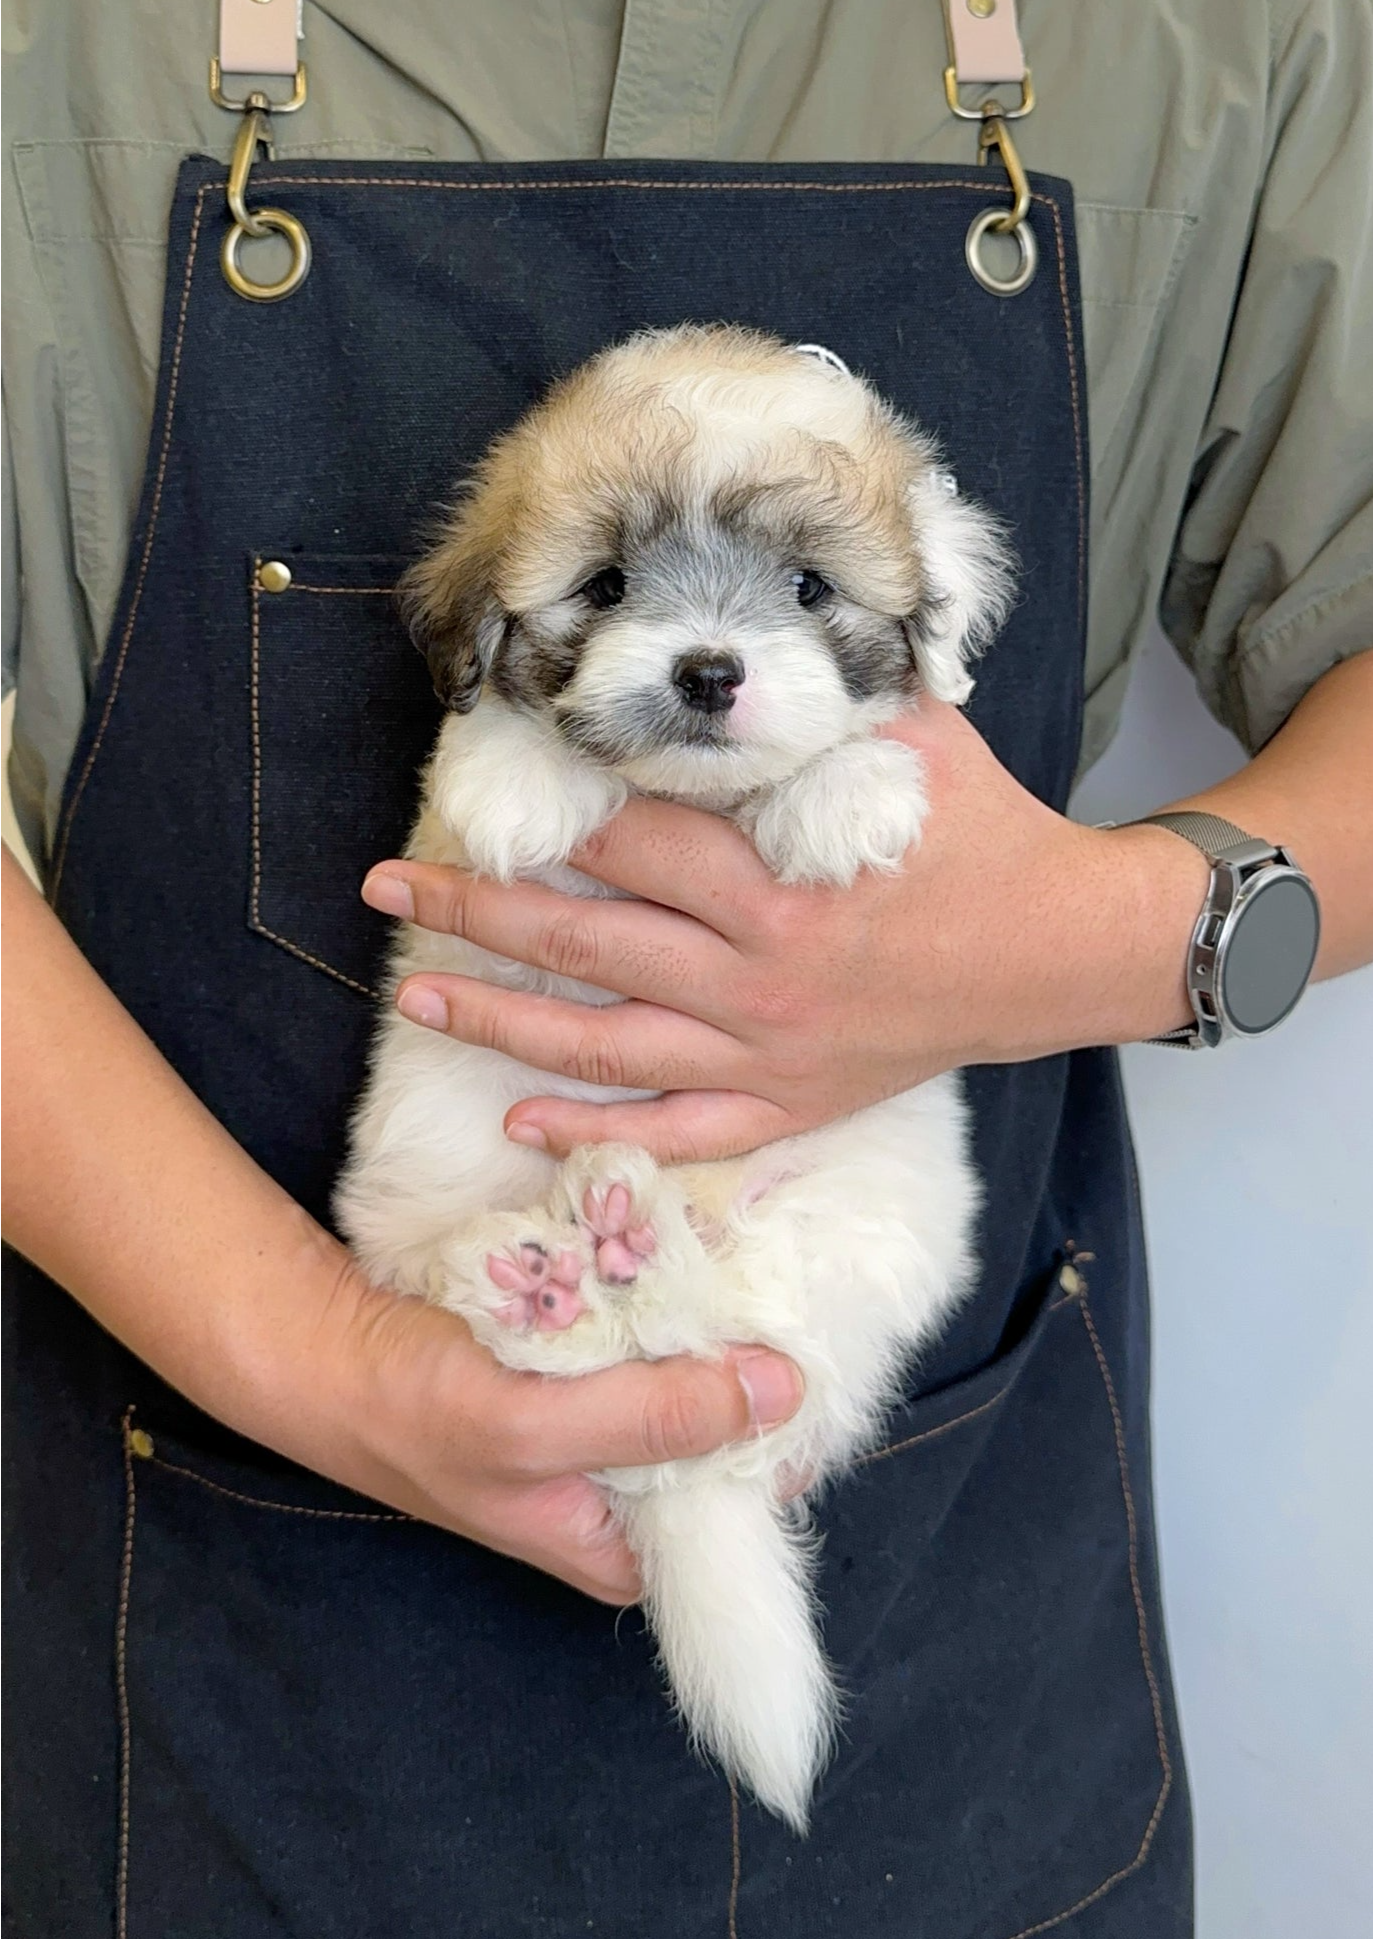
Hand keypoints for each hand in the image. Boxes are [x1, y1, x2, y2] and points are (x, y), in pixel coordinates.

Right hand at [0, 844, 801, 1607]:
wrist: (320, 1347)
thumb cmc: (414, 1413)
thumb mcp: (536, 1429)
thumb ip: (654, 1419)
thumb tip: (779, 1392)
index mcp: (621, 1545)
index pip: (741, 1508)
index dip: (784, 1442)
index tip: (813, 1360)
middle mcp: (624, 1489)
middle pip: (725, 1433)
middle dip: (757, 1364)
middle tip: (788, 1289)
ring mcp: (606, 1418)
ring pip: (693, 1370)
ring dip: (717, 1316)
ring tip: (753, 1255)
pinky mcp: (585, 1356)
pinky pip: (652, 1324)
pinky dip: (669, 1285)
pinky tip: (694, 1238)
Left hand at [363, 701, 1207, 1163]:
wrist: (1060, 952)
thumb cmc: (983, 836)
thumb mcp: (912, 739)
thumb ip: (817, 697)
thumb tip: (734, 639)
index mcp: (778, 884)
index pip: (628, 843)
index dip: (541, 817)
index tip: (468, 795)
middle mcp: (757, 977)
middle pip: (585, 940)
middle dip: (474, 911)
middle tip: (387, 888)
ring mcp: (766, 1054)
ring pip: (605, 1046)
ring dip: (501, 1020)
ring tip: (414, 995)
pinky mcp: (788, 1104)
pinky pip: (677, 1131)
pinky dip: (597, 1131)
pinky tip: (521, 1122)